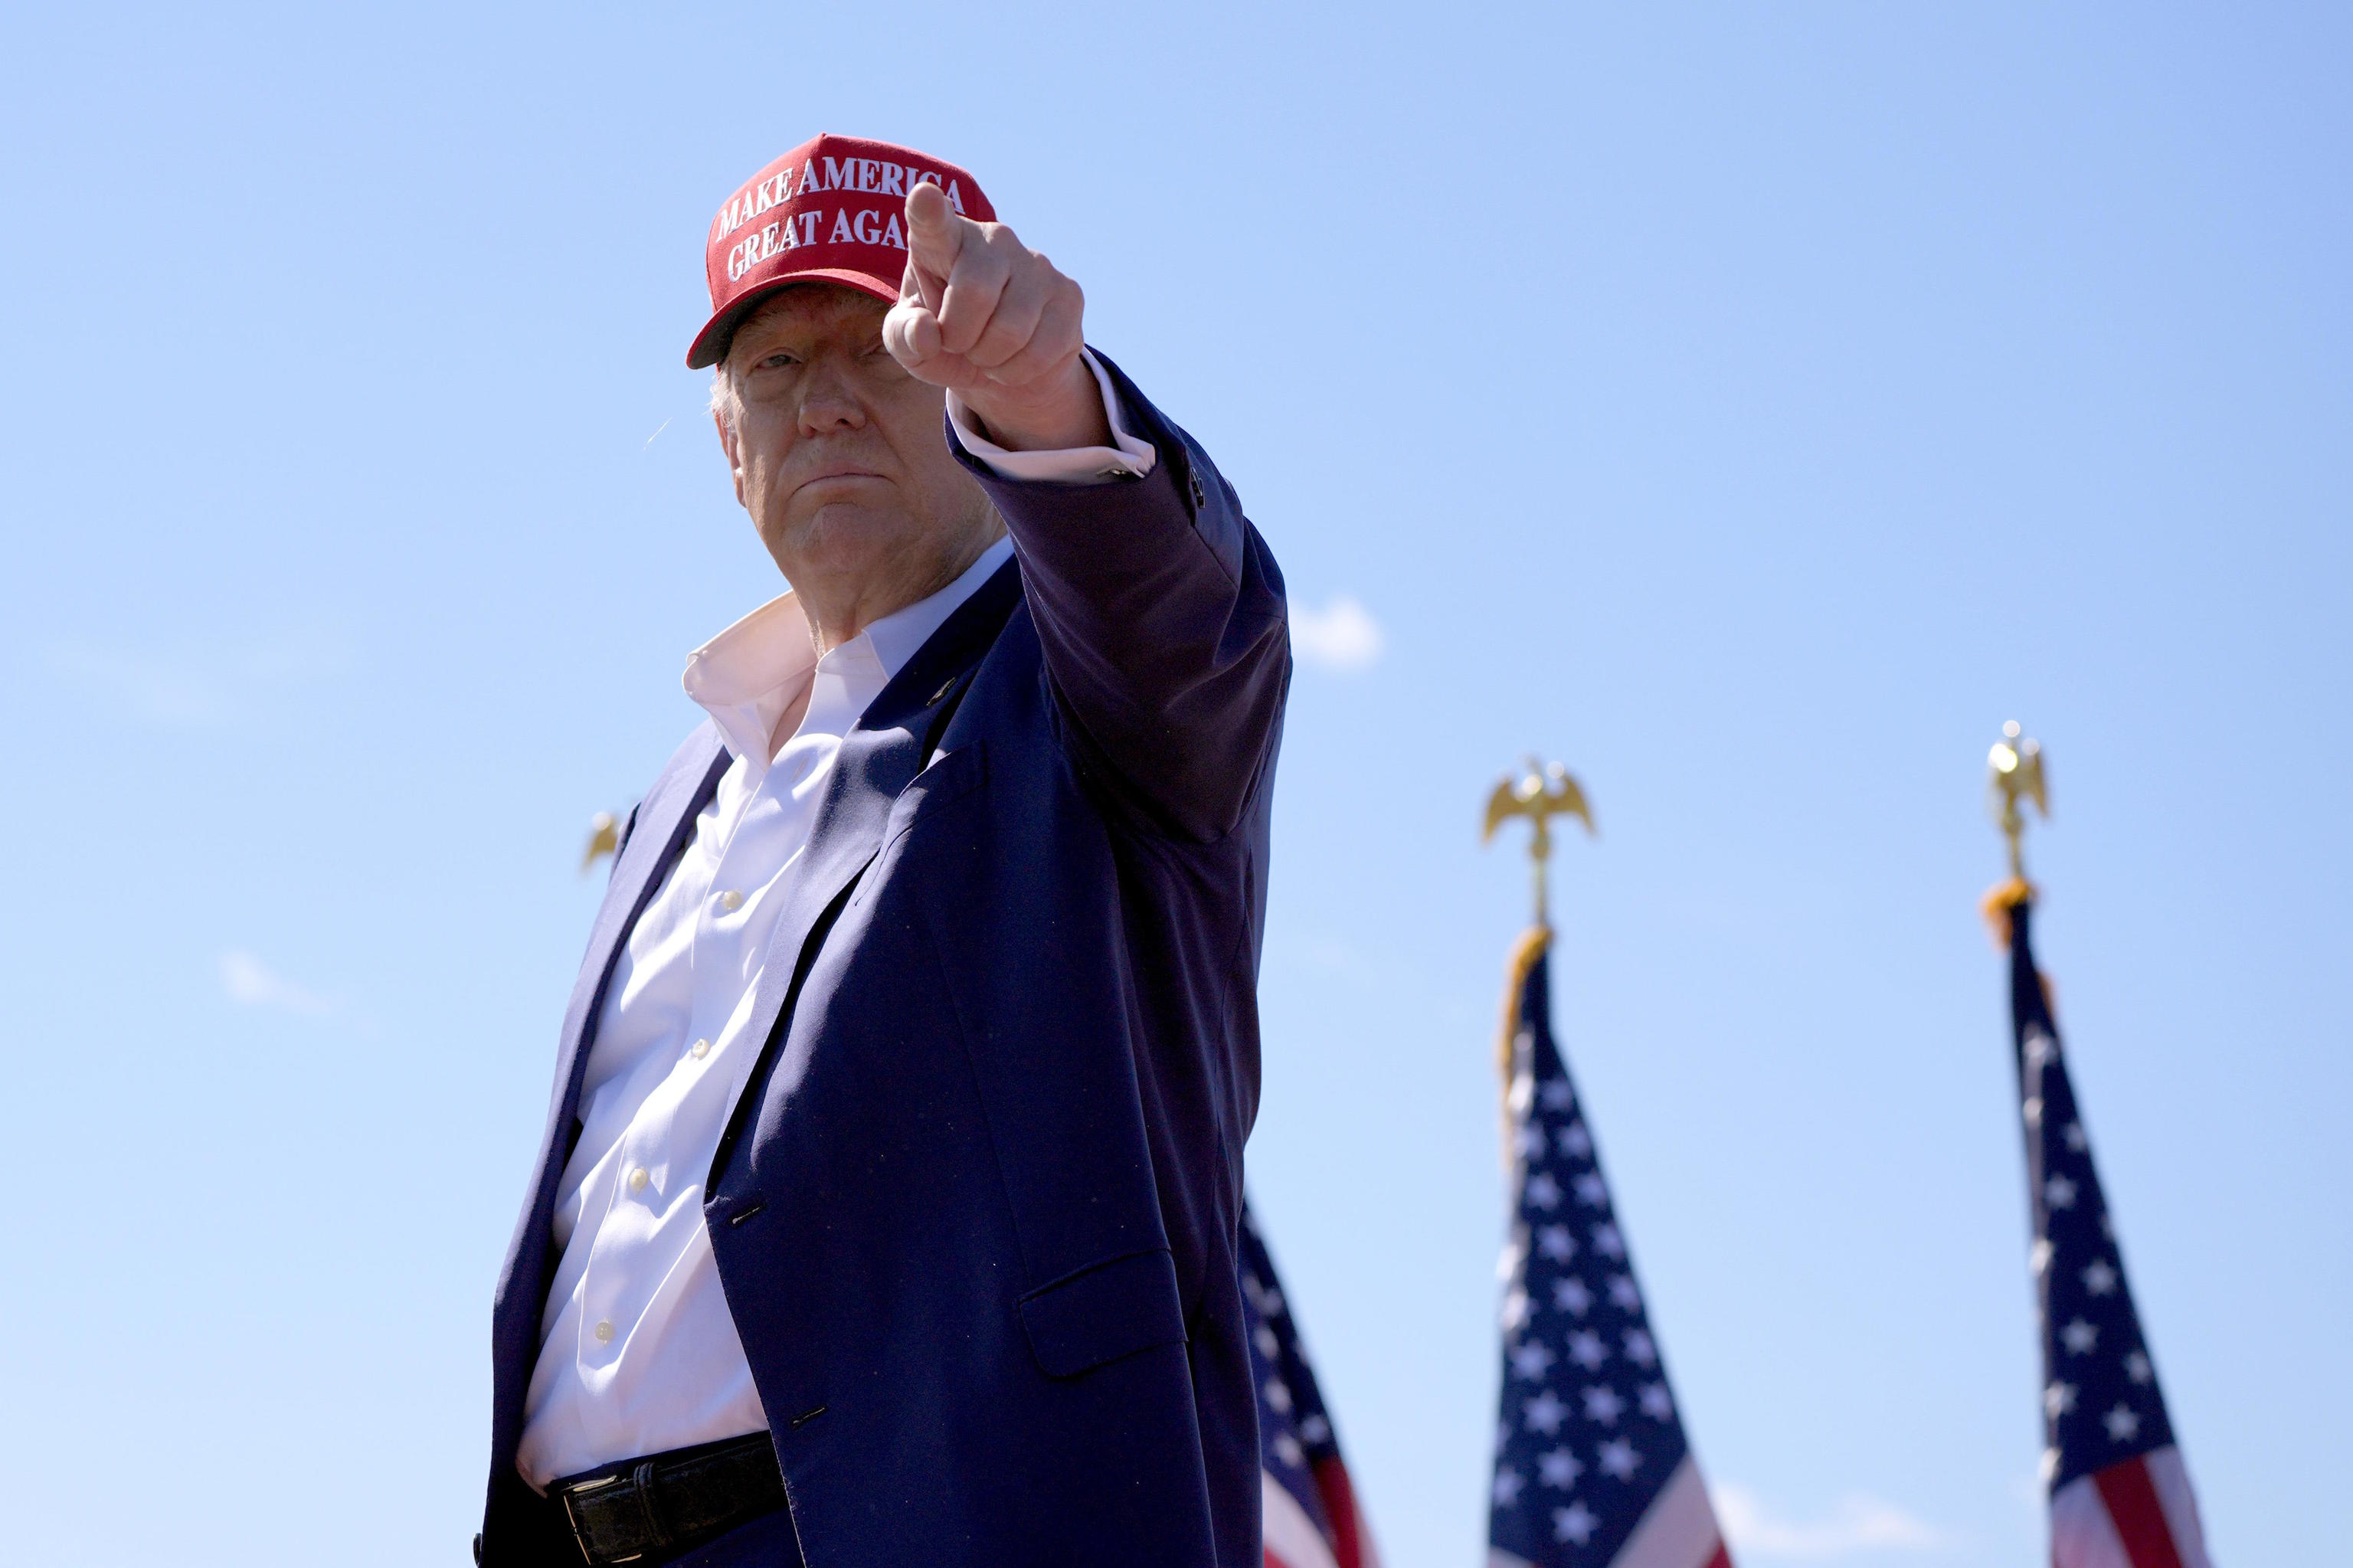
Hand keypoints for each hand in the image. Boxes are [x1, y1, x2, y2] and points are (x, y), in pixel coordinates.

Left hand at [884, 181, 1111, 451]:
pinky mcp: (1070, 294)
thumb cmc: (944, 338)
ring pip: (1012, 330)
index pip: (933, 221)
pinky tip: (1012, 361)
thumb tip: (927, 333)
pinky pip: (1042, 350)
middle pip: (975, 293)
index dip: (928, 210)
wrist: (1000, 361)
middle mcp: (994, 239)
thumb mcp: (908, 343)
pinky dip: (1018, 372)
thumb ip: (904, 337)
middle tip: (958, 343)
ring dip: (990, 360)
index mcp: (943, 240)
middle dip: (959, 338)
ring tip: (985, 352)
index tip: (923, 195)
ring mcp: (1037, 263)